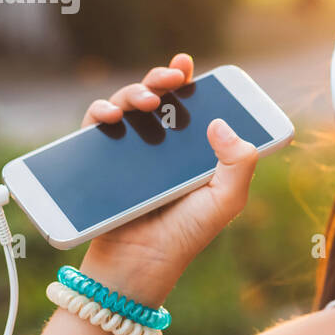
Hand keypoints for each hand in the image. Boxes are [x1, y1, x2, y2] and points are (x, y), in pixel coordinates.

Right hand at [76, 54, 260, 304]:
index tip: (188, 66)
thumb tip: (222, 123)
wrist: (136, 268)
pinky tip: (109, 115)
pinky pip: (96, 129)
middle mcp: (163, 148)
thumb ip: (238, 164)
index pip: (195, 109)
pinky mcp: (100, 162)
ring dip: (134, 92)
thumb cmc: (184, 237)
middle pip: (160, 100)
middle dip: (162, 80)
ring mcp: (131, 153)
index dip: (192, 84)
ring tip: (145, 102)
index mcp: (195, 153)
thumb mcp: (224, 202)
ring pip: (128, 107)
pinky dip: (99, 113)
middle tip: (171, 80)